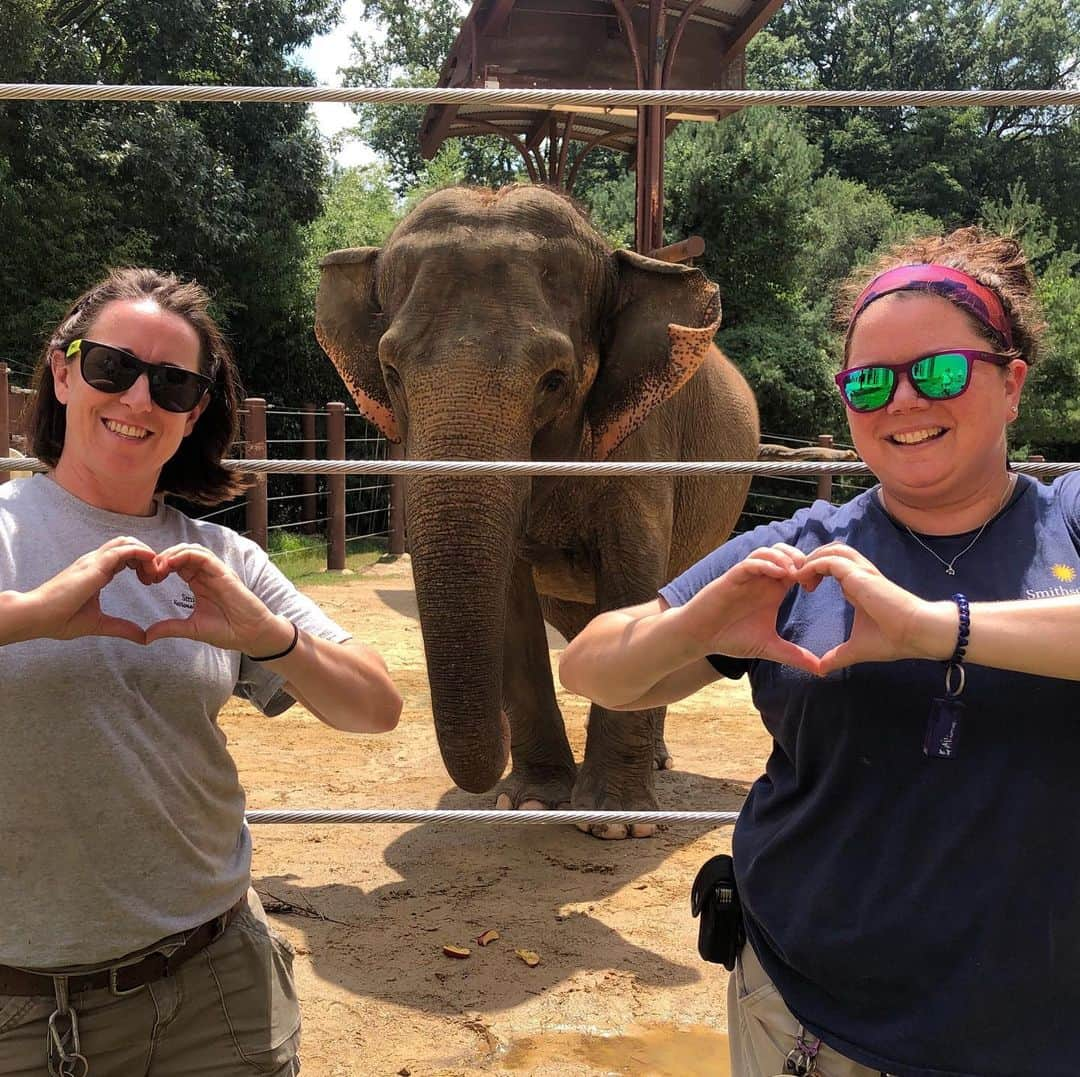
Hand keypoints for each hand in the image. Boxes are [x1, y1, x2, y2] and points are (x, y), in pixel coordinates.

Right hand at [19, 536, 157, 644]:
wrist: (37, 616)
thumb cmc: (60, 619)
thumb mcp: (100, 624)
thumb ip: (122, 628)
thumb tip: (143, 638)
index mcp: (97, 571)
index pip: (125, 555)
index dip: (142, 564)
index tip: (150, 582)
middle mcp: (96, 561)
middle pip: (128, 544)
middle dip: (147, 556)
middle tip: (156, 577)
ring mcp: (95, 561)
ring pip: (127, 542)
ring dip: (146, 553)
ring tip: (153, 574)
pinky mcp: (95, 565)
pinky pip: (124, 550)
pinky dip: (142, 553)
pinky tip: (151, 564)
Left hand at [142, 543, 291, 655]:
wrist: (250, 635)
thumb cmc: (227, 631)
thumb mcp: (191, 628)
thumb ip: (170, 628)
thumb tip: (146, 637)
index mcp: (199, 583)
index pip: (176, 564)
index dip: (159, 567)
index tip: (147, 580)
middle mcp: (206, 574)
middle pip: (181, 552)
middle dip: (162, 557)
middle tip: (148, 571)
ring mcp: (215, 572)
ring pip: (191, 549)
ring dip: (172, 553)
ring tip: (159, 566)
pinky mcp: (223, 573)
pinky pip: (202, 555)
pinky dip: (185, 555)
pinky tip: (171, 564)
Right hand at [679, 544, 822, 674]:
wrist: (701, 637)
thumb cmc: (731, 638)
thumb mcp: (769, 648)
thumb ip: (794, 655)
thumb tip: (821, 671)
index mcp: (773, 590)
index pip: (797, 567)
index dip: (810, 571)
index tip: (814, 587)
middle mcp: (761, 579)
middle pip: (786, 552)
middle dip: (801, 558)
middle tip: (808, 577)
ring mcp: (747, 577)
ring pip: (768, 552)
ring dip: (784, 557)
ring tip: (794, 573)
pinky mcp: (732, 578)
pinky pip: (750, 563)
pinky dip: (765, 564)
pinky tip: (778, 574)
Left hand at [796, 543, 949, 673]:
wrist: (917, 633)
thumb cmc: (893, 639)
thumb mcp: (857, 648)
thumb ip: (838, 656)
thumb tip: (821, 670)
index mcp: (859, 586)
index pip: (834, 565)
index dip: (816, 571)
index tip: (805, 589)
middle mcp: (860, 574)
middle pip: (831, 551)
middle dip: (811, 560)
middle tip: (798, 579)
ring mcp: (861, 572)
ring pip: (831, 550)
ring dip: (811, 559)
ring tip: (799, 577)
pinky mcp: (860, 575)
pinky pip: (830, 560)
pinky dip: (813, 565)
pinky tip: (803, 580)